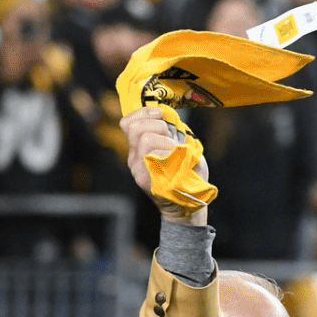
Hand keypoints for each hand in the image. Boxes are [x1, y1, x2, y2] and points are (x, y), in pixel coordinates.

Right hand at [121, 107, 207, 225]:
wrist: (188, 204)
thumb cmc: (186, 174)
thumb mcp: (177, 148)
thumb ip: (169, 133)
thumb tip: (169, 115)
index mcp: (138, 148)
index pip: (128, 123)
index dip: (143, 113)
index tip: (160, 114)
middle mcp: (134, 158)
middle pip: (135, 128)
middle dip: (158, 126)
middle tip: (171, 138)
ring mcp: (138, 170)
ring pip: (144, 139)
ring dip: (165, 140)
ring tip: (175, 152)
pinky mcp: (144, 180)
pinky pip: (152, 156)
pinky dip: (168, 153)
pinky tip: (175, 162)